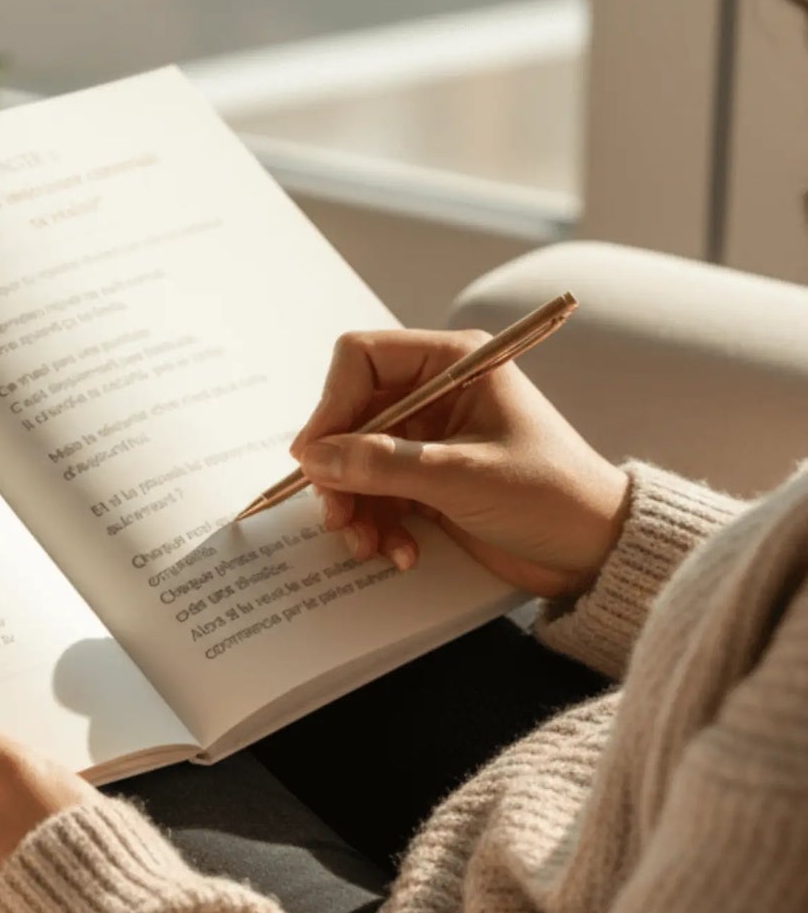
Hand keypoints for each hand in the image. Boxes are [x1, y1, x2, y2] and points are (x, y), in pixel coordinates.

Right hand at [290, 329, 629, 598]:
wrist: (597, 553)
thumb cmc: (552, 496)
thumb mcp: (461, 477)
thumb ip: (382, 463)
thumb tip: (314, 456)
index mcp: (454, 363)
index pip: (362, 359)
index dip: (332, 404)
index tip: (314, 455)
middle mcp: (436, 393)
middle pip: (351, 416)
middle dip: (339, 469)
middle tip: (336, 514)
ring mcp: (429, 439)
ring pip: (356, 461)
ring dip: (355, 507)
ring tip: (368, 545)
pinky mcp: (428, 481)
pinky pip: (376, 495)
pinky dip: (378, 526)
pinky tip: (401, 552)